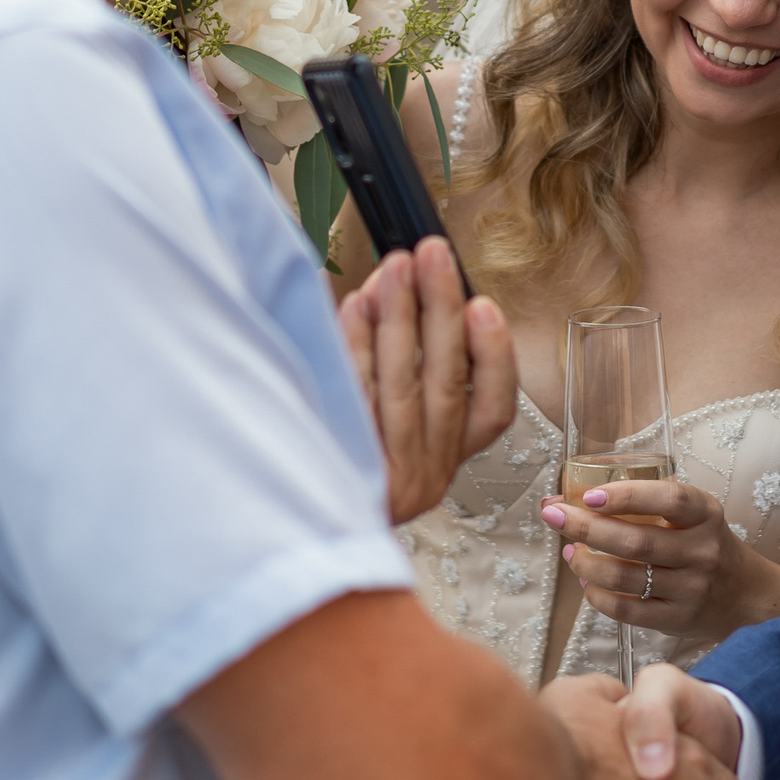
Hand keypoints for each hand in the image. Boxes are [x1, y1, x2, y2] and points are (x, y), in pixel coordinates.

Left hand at [337, 238, 516, 523]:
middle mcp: (425, 476)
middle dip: (441, 309)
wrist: (284, 522)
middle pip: (445, 384)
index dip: (495, 357)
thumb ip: (408, 362)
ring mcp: (388, 480)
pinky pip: (357, 396)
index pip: (492, 413)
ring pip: (404, 385)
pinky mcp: (348, 473)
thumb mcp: (386, 422)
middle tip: (433, 256)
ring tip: (395, 268)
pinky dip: (359, 344)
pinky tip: (356, 306)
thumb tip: (405, 285)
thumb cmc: (335, 460)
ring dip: (401, 316)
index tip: (482, 306)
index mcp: (443, 462)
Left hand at [543, 480, 779, 642]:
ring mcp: (690, 588)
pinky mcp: (677, 619)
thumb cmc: (703, 543)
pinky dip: (597, 595)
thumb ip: (644, 504)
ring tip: (570, 552)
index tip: (589, 495)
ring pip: (625, 577)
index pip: (669, 499)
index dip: (627, 496)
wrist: (743, 594)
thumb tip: (570, 497)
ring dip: (585, 563)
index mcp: (706, 514)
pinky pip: (626, 610)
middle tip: (554, 516)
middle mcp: (702, 551)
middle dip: (586, 528)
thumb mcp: (692, 515)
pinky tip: (586, 581)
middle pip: (636, 541)